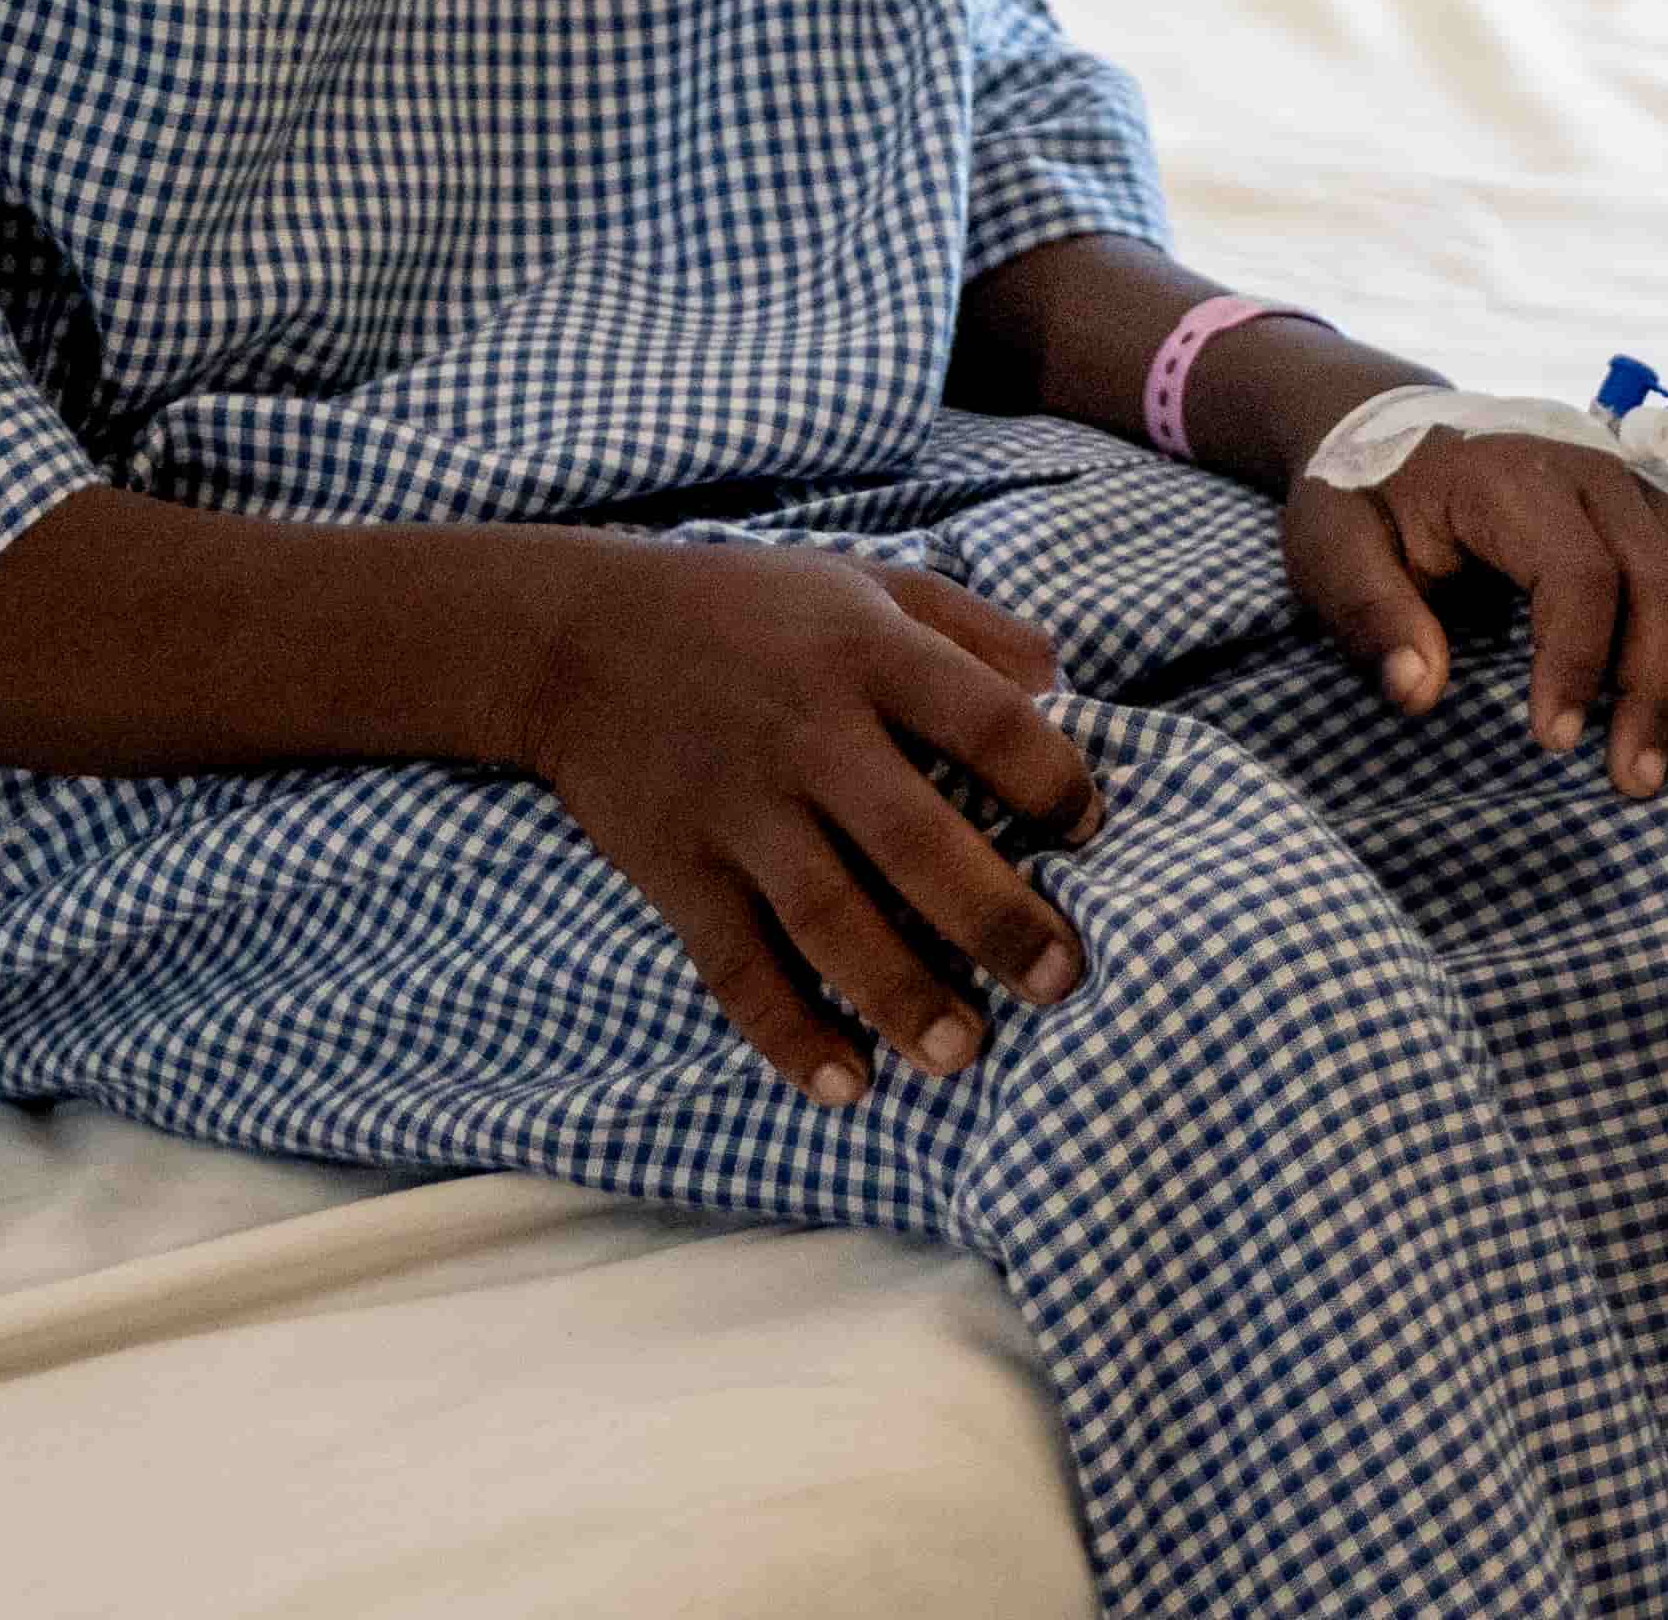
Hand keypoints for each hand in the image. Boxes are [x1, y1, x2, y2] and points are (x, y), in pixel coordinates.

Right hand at [494, 533, 1108, 1102]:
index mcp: (868, 654)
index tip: (1090, 830)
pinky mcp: (678, 869)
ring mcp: (738, 810)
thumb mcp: (865, 582)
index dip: (1050, 777)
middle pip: (914, 840)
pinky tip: (844, 1084)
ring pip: (829, 919)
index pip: (983, 719)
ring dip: (900, 994)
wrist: (577, 637)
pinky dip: (787, 1031)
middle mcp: (807, 735)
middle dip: (994, 918)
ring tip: (962, 1054)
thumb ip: (970, 627)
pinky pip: (737, 966)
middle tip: (1059, 982)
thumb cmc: (748, 609)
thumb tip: (1063, 688)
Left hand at [1283, 436, 1667, 800]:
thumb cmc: (1366, 502)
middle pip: (1663, 579)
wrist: (1403, 431)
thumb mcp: (1331, 550)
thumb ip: (1368, 617)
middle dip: (1661, 688)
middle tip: (1639, 781)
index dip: (1575, 664)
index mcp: (1510, 479)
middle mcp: (1593, 473)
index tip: (1555, 743)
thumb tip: (1418, 695)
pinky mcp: (1665, 510)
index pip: (1574, 573)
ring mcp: (1640, 488)